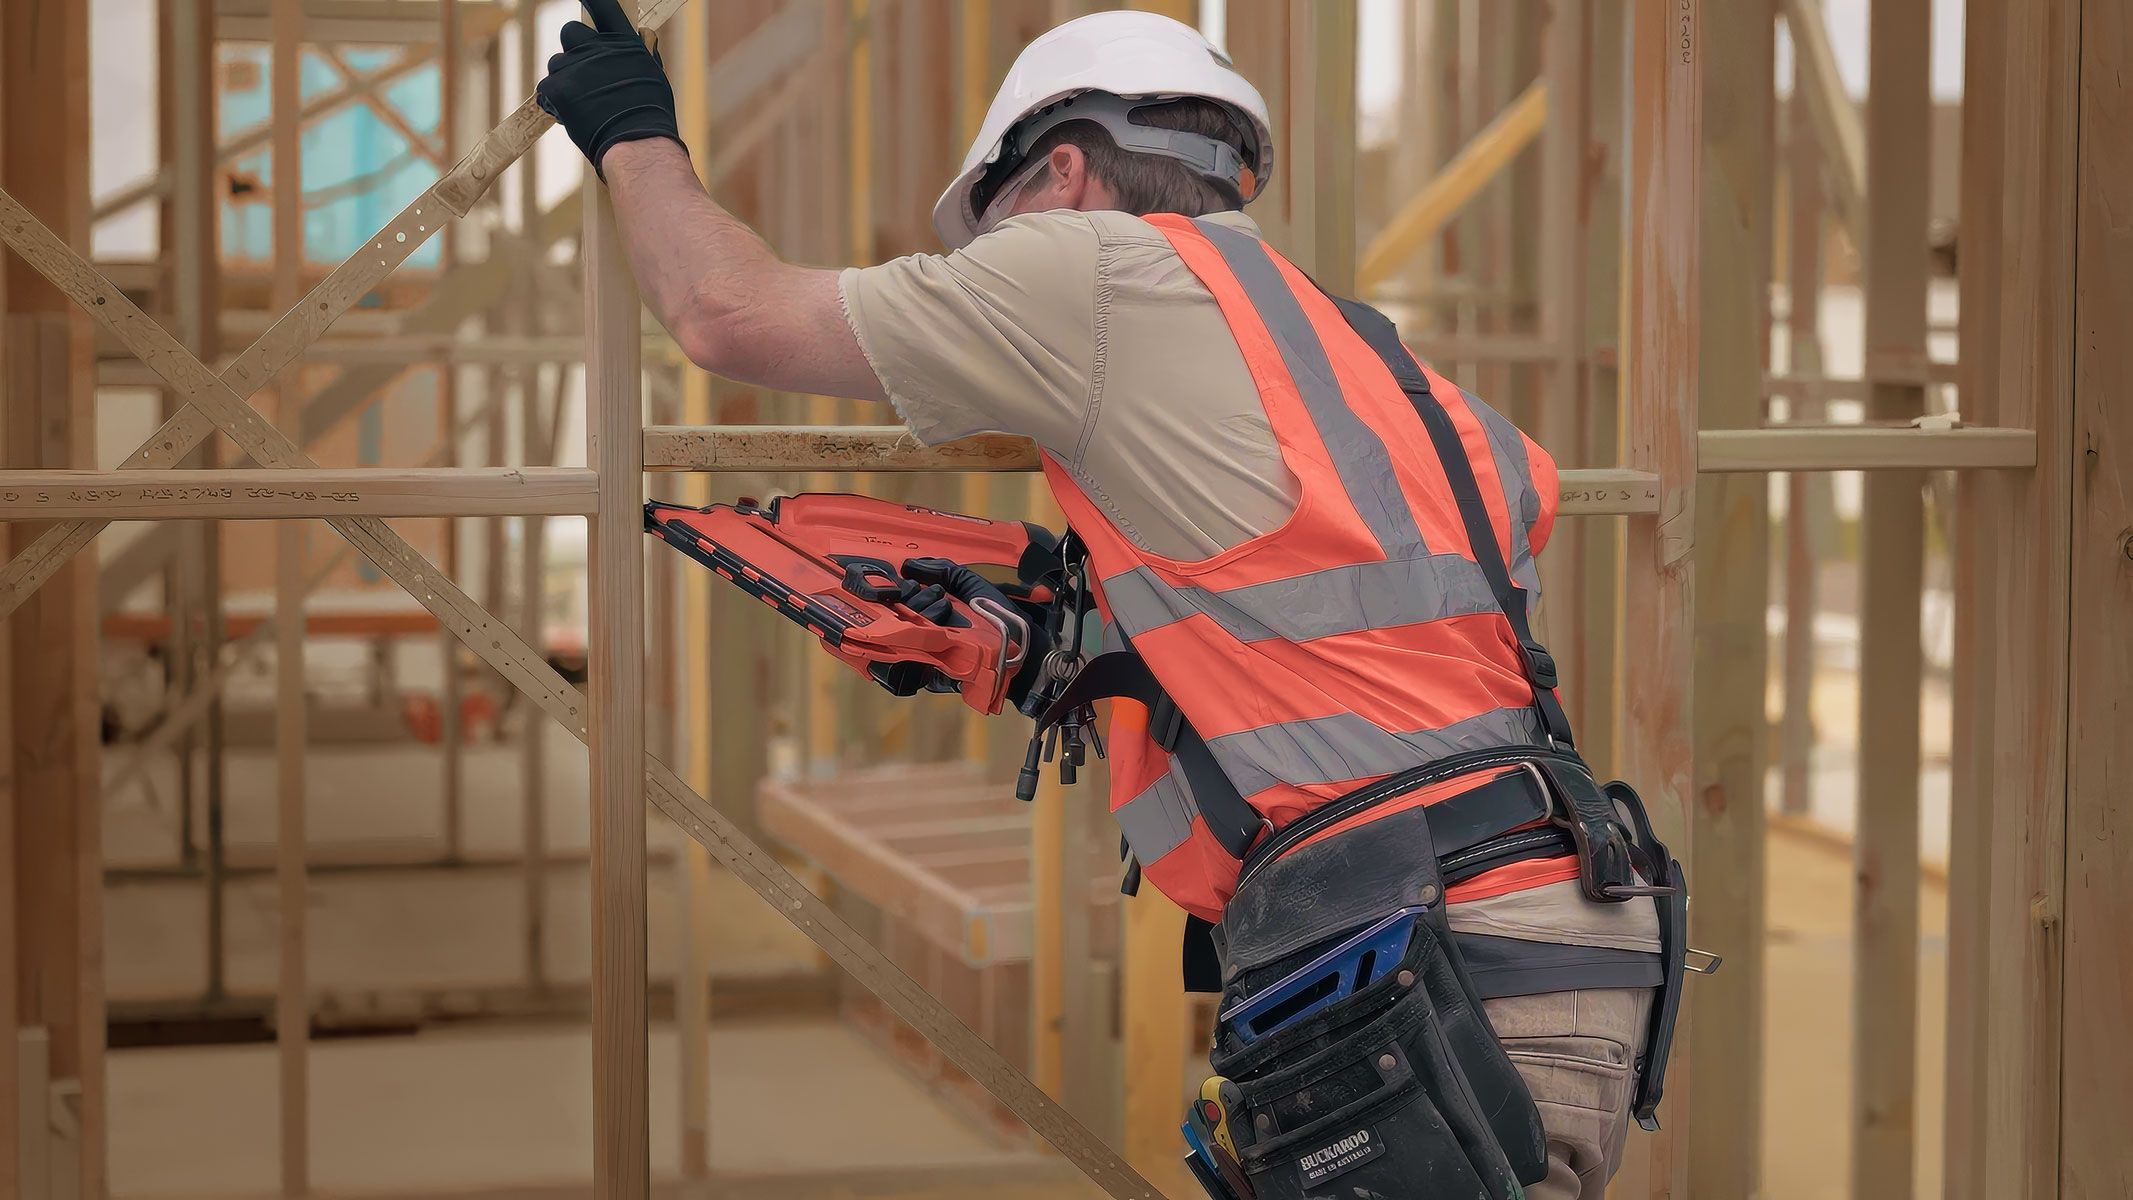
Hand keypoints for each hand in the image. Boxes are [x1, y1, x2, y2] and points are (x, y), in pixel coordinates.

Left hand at [535, 0, 682, 177]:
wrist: (638, 146)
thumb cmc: (651, 117)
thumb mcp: (654, 76)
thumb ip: (640, 55)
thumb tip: (641, 39)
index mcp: (623, 43)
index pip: (604, 8)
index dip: (592, 1)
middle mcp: (597, 48)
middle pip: (569, 32)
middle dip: (573, 49)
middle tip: (583, 73)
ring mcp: (575, 67)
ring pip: (556, 63)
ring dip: (564, 79)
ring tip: (582, 103)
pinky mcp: (558, 88)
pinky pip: (547, 89)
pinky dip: (555, 102)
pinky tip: (572, 116)